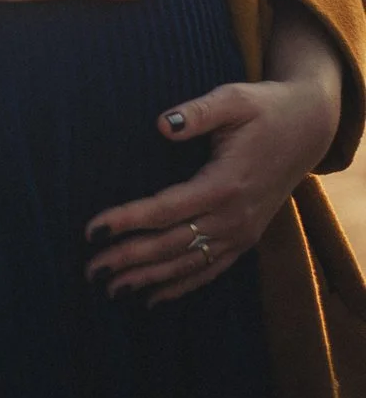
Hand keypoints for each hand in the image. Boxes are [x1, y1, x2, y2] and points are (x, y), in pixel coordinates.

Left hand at [84, 72, 341, 306]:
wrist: (308, 129)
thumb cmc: (265, 109)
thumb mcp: (234, 99)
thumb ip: (198, 112)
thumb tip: (162, 124)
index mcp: (226, 183)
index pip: (166, 209)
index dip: (128, 220)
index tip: (92, 229)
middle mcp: (234, 216)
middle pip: (172, 244)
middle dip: (129, 258)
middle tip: (90, 268)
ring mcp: (242, 232)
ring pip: (188, 264)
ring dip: (149, 279)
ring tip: (111, 288)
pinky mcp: (246, 238)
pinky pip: (211, 270)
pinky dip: (181, 286)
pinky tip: (153, 298)